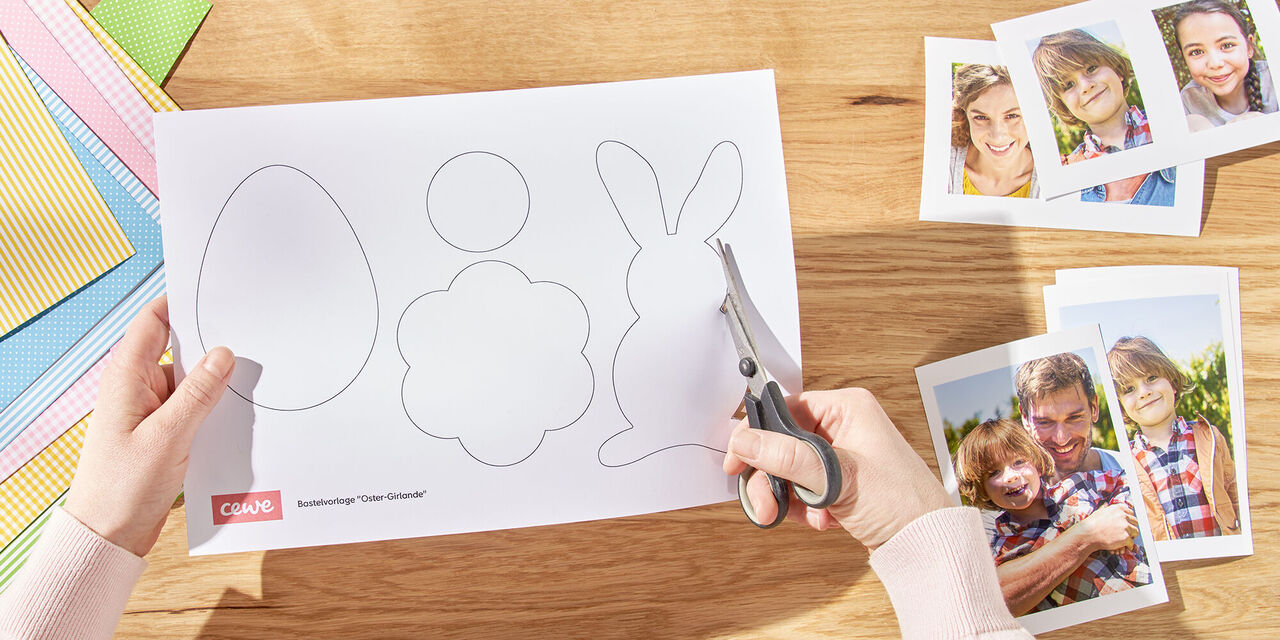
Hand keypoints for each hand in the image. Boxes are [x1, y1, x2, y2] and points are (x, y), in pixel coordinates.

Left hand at [64, 296, 233, 556]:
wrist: (109, 535)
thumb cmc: (123, 488)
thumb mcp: (168, 436)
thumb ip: (198, 392)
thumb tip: (223, 354)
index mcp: (126, 377)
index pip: (154, 321)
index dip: (183, 302)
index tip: (219, 295)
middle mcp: (137, 387)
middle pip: (178, 348)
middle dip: (211, 343)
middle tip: (250, 336)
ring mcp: (150, 409)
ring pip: (191, 379)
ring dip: (216, 380)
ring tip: (251, 376)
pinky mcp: (163, 430)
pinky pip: (193, 405)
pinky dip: (213, 405)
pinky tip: (237, 409)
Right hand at [722, 388, 950, 549]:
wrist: (928, 544)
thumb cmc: (901, 503)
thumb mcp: (838, 477)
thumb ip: (787, 457)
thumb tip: (745, 441)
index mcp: (847, 408)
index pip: (786, 408)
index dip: (758, 434)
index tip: (738, 461)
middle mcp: (843, 426)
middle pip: (783, 443)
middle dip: (772, 478)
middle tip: (765, 505)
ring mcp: (842, 455)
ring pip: (790, 469)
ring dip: (789, 497)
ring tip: (803, 516)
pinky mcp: (841, 480)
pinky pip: (804, 488)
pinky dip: (805, 507)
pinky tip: (822, 519)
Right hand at [1077, 502, 1138, 553]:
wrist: (1088, 535)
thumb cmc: (1091, 524)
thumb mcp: (1099, 512)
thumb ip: (1106, 509)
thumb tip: (1106, 504)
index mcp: (1118, 508)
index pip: (1131, 512)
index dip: (1129, 519)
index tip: (1126, 523)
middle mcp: (1123, 516)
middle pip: (1135, 522)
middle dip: (1131, 527)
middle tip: (1127, 532)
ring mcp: (1125, 527)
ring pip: (1135, 532)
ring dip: (1131, 536)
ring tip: (1124, 539)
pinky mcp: (1126, 537)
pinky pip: (1132, 542)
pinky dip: (1128, 545)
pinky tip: (1122, 546)